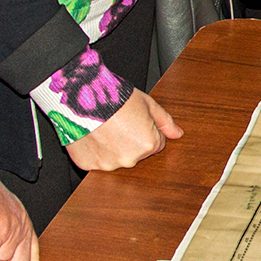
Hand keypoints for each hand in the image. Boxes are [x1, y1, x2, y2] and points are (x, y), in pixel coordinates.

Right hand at [65, 88, 180, 171]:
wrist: (83, 95)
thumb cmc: (115, 97)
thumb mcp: (147, 103)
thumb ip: (165, 121)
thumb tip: (178, 134)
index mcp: (148, 145)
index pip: (157, 144)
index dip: (146, 129)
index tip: (134, 120)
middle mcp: (130, 159)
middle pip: (137, 153)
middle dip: (130, 140)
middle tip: (118, 123)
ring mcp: (108, 165)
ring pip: (116, 158)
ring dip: (112, 147)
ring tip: (104, 128)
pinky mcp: (88, 165)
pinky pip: (96, 160)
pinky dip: (94, 151)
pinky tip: (92, 135)